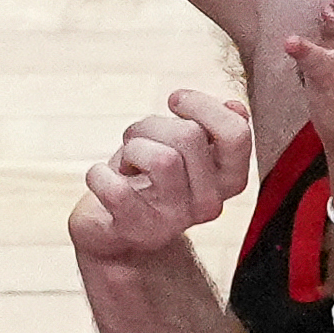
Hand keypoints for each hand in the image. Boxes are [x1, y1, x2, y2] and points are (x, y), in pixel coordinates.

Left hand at [69, 88, 252, 264]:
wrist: (115, 230)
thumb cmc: (149, 176)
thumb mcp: (183, 148)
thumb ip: (210, 127)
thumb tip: (235, 107)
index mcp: (227, 180)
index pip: (235, 134)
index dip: (203, 106)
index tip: (175, 101)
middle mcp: (208, 204)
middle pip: (189, 136)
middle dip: (153, 125)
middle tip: (138, 139)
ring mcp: (174, 220)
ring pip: (161, 159)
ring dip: (132, 148)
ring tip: (126, 162)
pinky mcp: (138, 231)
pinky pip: (117, 189)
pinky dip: (98, 175)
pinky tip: (102, 179)